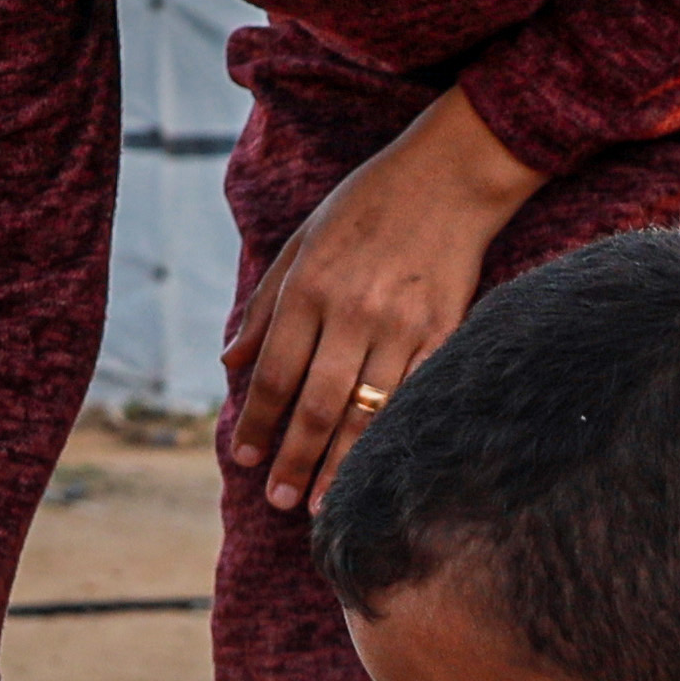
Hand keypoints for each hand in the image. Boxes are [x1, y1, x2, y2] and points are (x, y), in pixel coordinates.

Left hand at [226, 90, 541, 515]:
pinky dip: (392, 438)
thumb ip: (265, 305)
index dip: (256, 422)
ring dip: (340, 465)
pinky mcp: (444, 332)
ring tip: (321, 504)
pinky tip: (379, 468)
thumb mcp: (301, 241)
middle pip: (316, 405)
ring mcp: (402, 326)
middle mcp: (352, 312)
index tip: (244, 459)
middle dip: (293, 459)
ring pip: (366, 412)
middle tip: (278, 500)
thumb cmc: (368, 204)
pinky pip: (413, 398)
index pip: (273, 374)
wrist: (450, 175)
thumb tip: (229, 362)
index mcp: (309, 288)